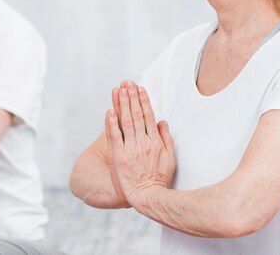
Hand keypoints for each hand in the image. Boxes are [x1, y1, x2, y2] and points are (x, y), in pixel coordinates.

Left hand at [106, 80, 175, 207]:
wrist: (147, 196)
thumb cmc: (160, 178)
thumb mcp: (170, 158)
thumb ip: (167, 139)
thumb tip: (163, 122)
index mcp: (155, 141)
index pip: (148, 116)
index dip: (143, 101)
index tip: (140, 89)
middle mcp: (143, 143)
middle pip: (137, 115)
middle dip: (132, 97)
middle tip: (128, 83)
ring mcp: (130, 149)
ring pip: (126, 122)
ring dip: (122, 105)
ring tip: (119, 90)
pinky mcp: (119, 156)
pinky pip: (115, 136)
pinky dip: (112, 123)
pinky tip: (109, 111)